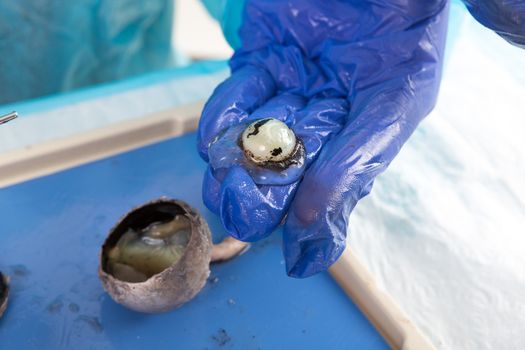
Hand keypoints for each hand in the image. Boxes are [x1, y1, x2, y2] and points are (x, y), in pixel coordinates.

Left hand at [198, 0, 448, 276]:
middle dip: (261, 200)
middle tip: (247, 211)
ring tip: (229, 180)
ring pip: (248, 148)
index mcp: (354, 144)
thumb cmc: (404, 36)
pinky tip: (217, 142)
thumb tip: (309, 219)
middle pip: (280, 179)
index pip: (327, 199)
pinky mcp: (257, 64)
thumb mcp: (397, 103)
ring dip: (234, 169)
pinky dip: (220, 123)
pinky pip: (231, 101)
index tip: (295, 259)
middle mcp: (317, 126)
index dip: (310, 230)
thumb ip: (358, 160)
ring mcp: (284, 96)